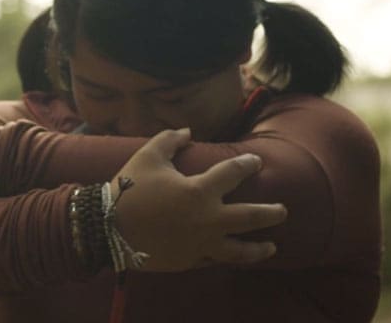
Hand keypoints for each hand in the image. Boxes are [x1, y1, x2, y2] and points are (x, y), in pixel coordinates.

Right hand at [112, 128, 287, 270]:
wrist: (108, 227)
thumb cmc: (129, 188)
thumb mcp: (147, 156)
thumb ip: (170, 139)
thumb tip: (188, 131)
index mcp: (199, 191)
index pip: (234, 173)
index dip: (248, 164)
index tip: (256, 162)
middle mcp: (208, 219)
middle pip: (251, 217)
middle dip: (271, 213)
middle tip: (282, 210)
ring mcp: (201, 244)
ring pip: (240, 250)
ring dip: (259, 249)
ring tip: (271, 247)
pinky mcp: (190, 260)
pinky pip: (214, 260)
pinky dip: (225, 257)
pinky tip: (232, 255)